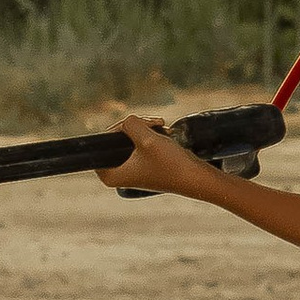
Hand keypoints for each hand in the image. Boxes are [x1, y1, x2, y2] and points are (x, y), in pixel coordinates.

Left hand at [93, 112, 208, 200]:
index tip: (136, 126)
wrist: (197, 178)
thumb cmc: (171, 164)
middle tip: (152, 123)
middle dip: (135, 126)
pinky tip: (164, 132)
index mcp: (110, 175)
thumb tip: (128, 122)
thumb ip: (130, 124)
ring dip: (145, 128)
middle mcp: (118, 175)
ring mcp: (132, 170)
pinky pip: (141, 143)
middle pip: (116, 138)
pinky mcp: (145, 166)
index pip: (101, 142)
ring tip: (161, 126)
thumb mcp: (147, 138)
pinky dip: (151, 135)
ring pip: (130, 138)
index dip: (118, 128)